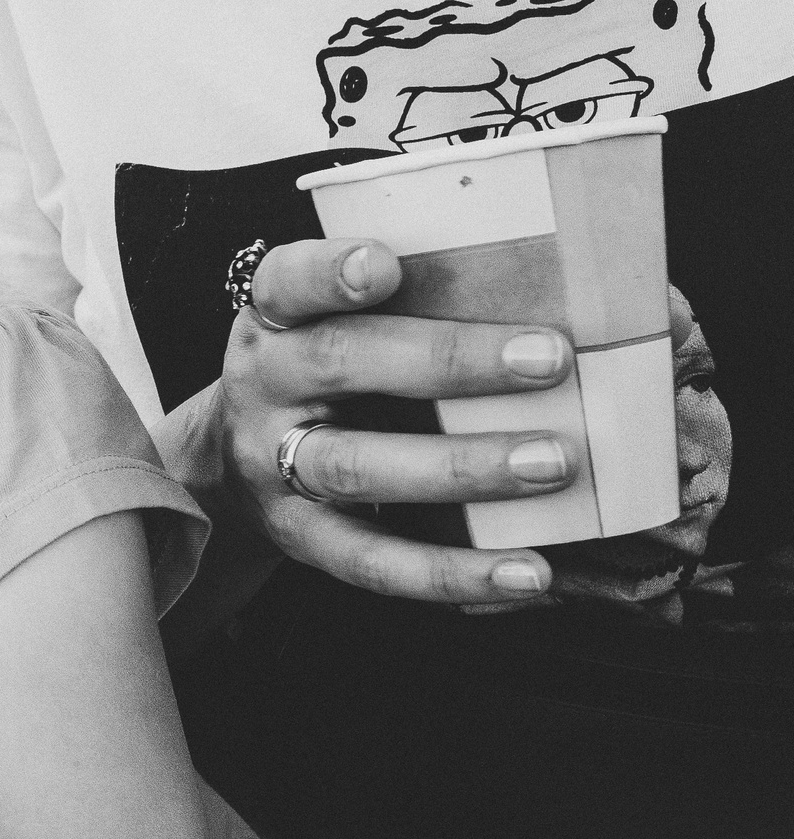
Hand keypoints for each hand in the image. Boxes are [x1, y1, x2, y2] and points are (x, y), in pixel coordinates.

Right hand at [198, 237, 579, 604]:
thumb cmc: (330, 375)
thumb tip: (603, 296)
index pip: (289, 280)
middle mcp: (266, 384)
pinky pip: (376, 562)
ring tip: (553, 463)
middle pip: (341, 363)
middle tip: (550, 359)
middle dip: (447, 361)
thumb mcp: (339, 323)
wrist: (235, 463)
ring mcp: (275, 466)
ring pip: (358, 466)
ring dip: (459, 466)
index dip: (331, 270)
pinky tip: (529, 573)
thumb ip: (423, 303)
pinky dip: (455, 573)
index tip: (387, 265)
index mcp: (278, 318)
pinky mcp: (302, 539)